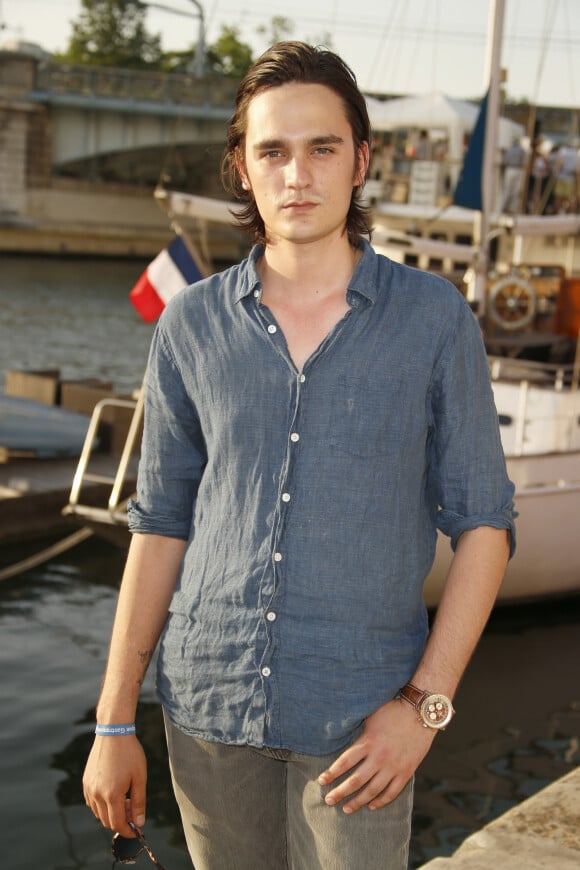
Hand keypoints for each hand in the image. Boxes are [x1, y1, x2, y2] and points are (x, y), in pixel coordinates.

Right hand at [83, 735, 146, 835]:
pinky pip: (92, 802)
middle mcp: (97, 794)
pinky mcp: (85, 781)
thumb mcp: (139, 777)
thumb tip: (139, 823)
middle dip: (121, 821)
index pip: (117, 823)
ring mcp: (89, 788)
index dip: (127, 831)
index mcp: (111, 794)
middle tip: (133, 809)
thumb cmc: (130, 753)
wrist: (113, 732)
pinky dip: (102, 804)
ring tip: (125, 797)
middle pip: (107, 820)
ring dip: (111, 812)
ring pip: (98, 812)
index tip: (135, 831)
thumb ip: (139, 802)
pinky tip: (113, 792)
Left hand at [317, 698, 435, 813]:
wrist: (421, 713)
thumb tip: (338, 729)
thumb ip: (358, 728)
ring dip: (357, 801)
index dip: (331, 773)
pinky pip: (392, 792)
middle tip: (328, 800)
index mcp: (368, 742)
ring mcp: (393, 767)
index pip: (344, 762)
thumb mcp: (371, 715)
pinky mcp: (406, 772)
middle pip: (356, 780)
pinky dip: (381, 801)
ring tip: (346, 809)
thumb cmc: (394, 709)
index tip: (321, 781)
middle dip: (340, 792)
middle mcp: (379, 757)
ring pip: (372, 790)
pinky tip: (371, 806)